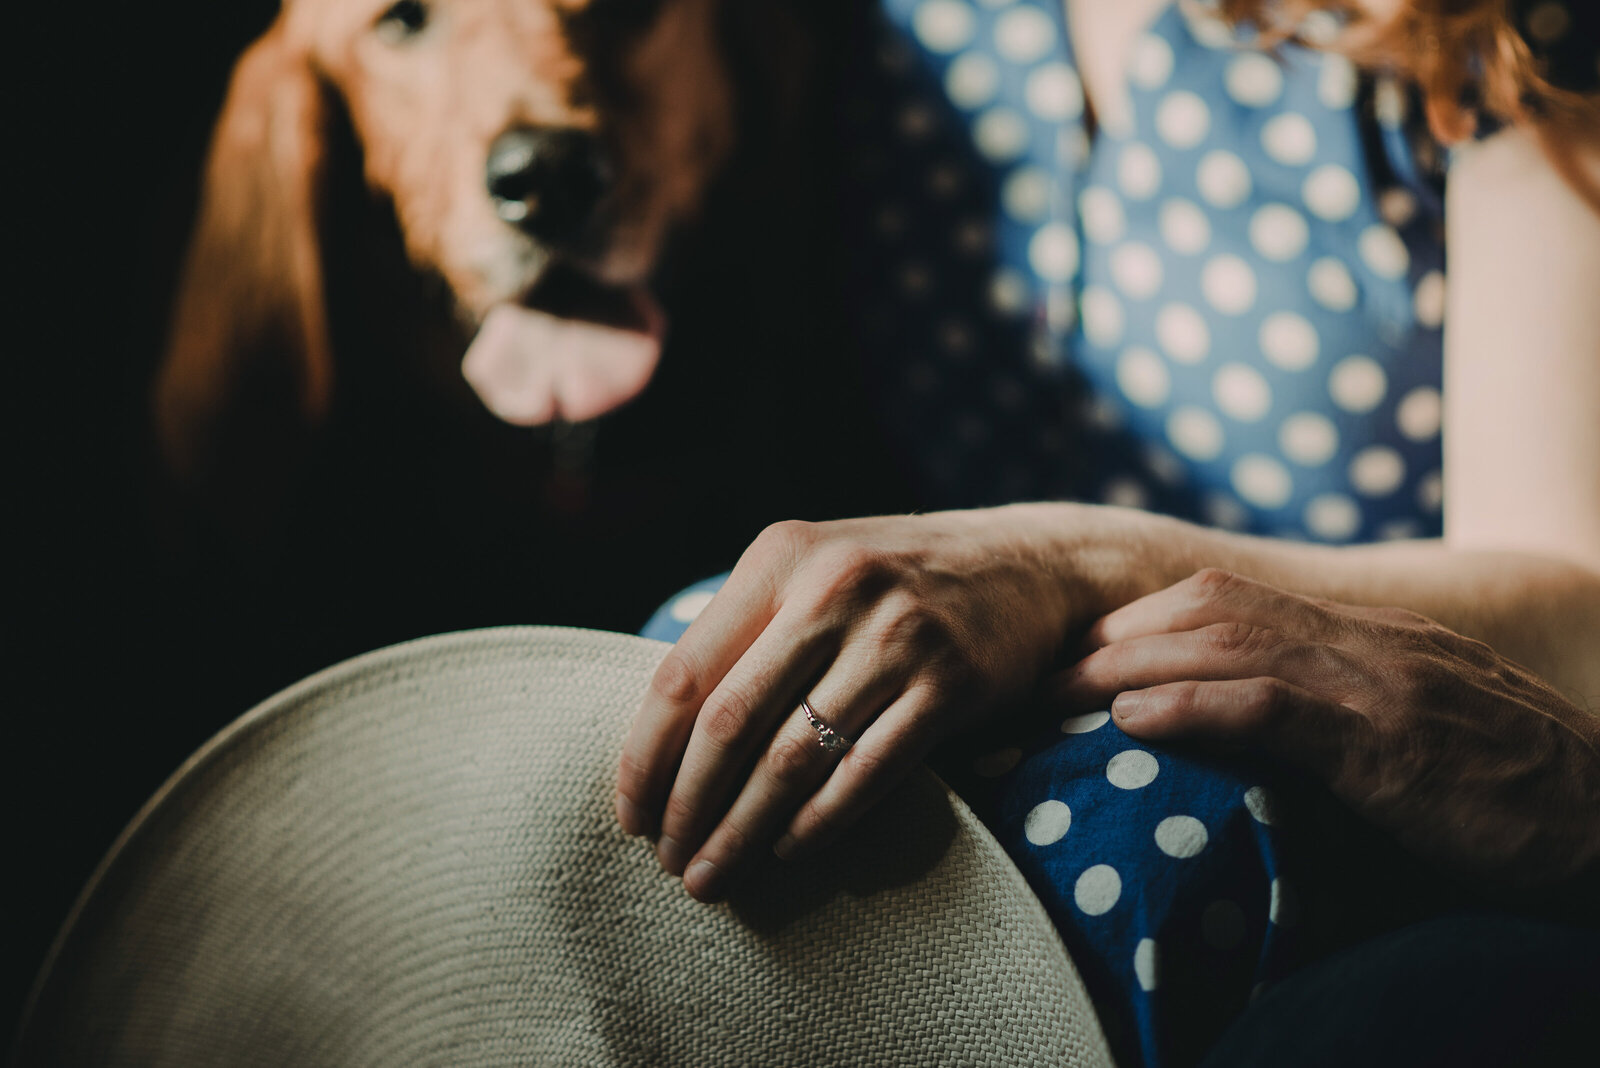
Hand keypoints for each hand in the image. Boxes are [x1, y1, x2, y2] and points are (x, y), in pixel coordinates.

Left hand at [615, 509, 1084, 901]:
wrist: (1024, 564)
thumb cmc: (890, 582)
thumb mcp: (810, 571)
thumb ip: (742, 633)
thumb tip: (656, 744)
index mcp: (779, 558)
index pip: (683, 673)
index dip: (646, 757)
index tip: (631, 817)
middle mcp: (834, 587)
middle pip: (730, 724)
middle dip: (689, 808)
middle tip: (669, 862)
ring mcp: (899, 635)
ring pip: (793, 759)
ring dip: (743, 832)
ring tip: (715, 875)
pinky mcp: (953, 683)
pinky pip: (866, 773)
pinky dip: (818, 823)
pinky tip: (788, 850)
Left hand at [1062, 568, 1599, 888]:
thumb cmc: (1518, 800)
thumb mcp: (1420, 739)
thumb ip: (1340, 718)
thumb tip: (1251, 739)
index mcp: (1370, 637)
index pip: (1232, 599)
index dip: (1145, 620)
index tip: (1082, 653)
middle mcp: (1368, 642)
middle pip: (1211, 607)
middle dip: (1116, 635)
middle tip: (1043, 673)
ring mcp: (1380, 685)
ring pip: (1228, 642)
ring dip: (1130, 664)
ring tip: (1061, 693)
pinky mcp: (1389, 744)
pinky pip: (1272, 707)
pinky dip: (1192, 706)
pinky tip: (1133, 721)